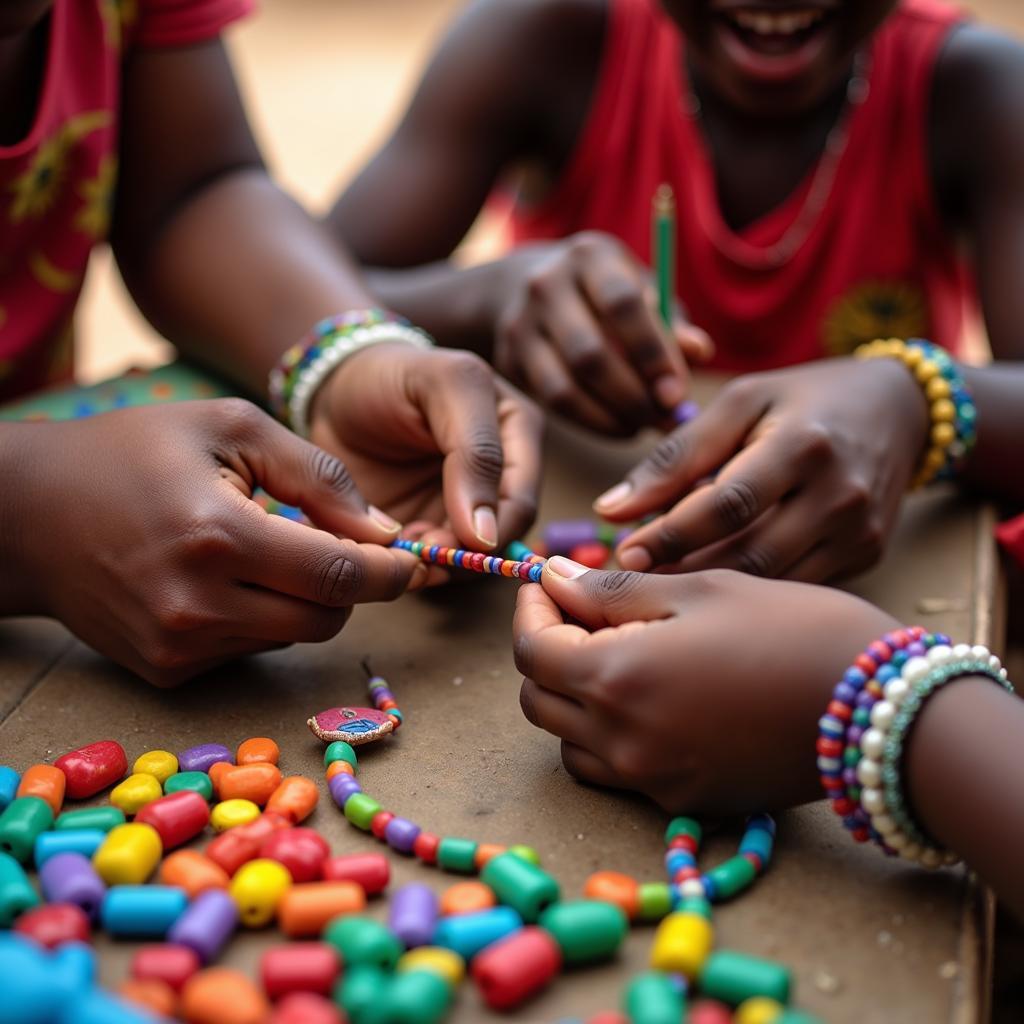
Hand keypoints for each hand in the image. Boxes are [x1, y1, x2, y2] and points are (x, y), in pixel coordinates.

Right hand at [15, 400, 419, 685]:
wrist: (28, 513)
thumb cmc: (133, 453)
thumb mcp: (230, 426)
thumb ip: (318, 475)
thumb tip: (384, 531)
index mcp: (218, 536)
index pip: (339, 576)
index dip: (388, 571)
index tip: (408, 557)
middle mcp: (198, 606)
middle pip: (326, 618)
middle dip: (350, 586)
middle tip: (338, 545)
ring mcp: (178, 648)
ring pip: (292, 635)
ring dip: (304, 599)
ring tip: (267, 550)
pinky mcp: (166, 671)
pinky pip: (251, 649)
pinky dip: (262, 617)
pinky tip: (227, 579)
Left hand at [309, 343, 542, 551]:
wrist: (334, 391)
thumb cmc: (394, 374)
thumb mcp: (444, 386)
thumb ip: (477, 450)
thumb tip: (488, 534)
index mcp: (518, 436)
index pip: (522, 501)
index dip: (497, 530)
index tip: (462, 542)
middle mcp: (497, 479)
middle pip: (497, 539)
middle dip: (462, 553)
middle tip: (423, 550)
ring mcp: (460, 509)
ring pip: (463, 560)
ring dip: (435, 564)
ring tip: (404, 549)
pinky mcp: (423, 530)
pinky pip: (427, 564)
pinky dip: (410, 567)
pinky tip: (390, 552)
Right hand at [490, 232, 711, 435]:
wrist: (527, 288)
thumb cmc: (607, 296)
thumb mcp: (643, 292)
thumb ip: (672, 324)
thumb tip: (699, 352)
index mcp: (590, 256)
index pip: (623, 304)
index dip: (653, 353)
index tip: (677, 393)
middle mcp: (546, 285)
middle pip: (590, 354)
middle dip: (634, 397)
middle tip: (667, 420)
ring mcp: (519, 324)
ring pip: (565, 388)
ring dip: (612, 417)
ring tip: (644, 426)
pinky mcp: (508, 360)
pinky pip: (552, 404)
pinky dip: (592, 423)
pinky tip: (619, 426)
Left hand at [513, 559, 899, 813]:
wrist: (881, 706)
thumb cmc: (791, 628)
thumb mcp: (698, 590)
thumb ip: (612, 591)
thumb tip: (552, 580)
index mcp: (618, 679)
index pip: (531, 651)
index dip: (530, 609)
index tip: (548, 582)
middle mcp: (624, 742)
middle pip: (539, 700)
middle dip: (546, 650)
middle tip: (582, 613)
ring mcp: (654, 781)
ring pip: (569, 744)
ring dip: (573, 698)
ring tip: (617, 655)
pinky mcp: (686, 802)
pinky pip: (617, 772)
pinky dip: (611, 736)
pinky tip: (652, 698)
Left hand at [596, 358, 929, 581]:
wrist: (899, 409)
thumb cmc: (802, 400)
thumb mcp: (740, 403)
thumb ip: (677, 455)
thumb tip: (610, 508)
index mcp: (804, 445)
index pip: (727, 504)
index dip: (670, 534)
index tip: (624, 554)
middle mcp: (840, 494)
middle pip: (749, 552)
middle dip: (685, 571)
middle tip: (635, 581)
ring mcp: (860, 531)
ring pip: (773, 580)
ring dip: (714, 590)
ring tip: (664, 587)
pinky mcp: (868, 556)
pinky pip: (797, 585)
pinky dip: (752, 591)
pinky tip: (715, 591)